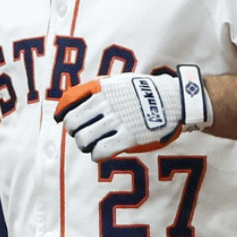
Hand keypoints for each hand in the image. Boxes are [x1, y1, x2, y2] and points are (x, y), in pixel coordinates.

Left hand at [54, 66, 211, 161]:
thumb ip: (98, 88)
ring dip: (85, 145)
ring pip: (83, 139)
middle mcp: (106, 105)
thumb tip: (75, 97)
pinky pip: (101, 151)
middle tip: (83, 134)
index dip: (62, 115)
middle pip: (72, 124)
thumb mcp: (118, 81)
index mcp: (101, 90)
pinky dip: (96, 155)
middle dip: (74, 132)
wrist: (173, 99)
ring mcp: (117, 121)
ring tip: (93, 145)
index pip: (68, 104)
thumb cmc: (143, 91)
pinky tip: (100, 153)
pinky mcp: (129, 137)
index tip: (62, 121)